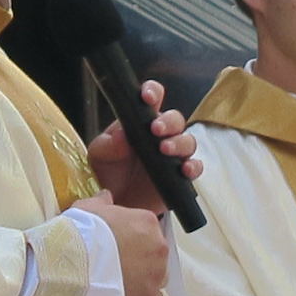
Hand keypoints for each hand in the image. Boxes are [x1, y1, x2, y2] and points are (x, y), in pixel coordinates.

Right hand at [73, 191, 168, 295]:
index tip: (116, 240)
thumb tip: (106, 196)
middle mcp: (158, 248)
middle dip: (139, 255)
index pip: (145, 226)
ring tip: (120, 279)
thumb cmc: (82, 235)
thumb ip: (101, 202)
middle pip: (154, 251)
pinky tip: (125, 294)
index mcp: (147, 223)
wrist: (76, 270)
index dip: (130, 234)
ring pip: (157, 275)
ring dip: (143, 276)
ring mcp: (156, 274)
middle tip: (117, 261)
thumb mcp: (87, 209)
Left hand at [87, 81, 201, 214]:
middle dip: (168, 122)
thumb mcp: (100, 155)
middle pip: (175, 119)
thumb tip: (122, 136)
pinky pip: (196, 167)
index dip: (153, 92)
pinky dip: (193, 167)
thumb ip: (108, 144)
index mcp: (141, 121)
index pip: (153, 97)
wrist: (116, 202)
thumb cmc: (109, 172)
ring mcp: (174, 154)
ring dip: (179, 143)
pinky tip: (184, 170)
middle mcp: (161, 135)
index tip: (146, 97)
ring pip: (188, 140)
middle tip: (155, 129)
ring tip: (165, 150)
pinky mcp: (181, 175)